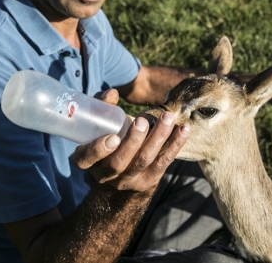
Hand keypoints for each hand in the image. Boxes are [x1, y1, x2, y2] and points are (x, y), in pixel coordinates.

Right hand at [72, 89, 188, 192]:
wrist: (119, 171)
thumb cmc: (105, 136)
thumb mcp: (98, 124)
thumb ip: (102, 107)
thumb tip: (112, 93)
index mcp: (87, 161)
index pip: (88, 159)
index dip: (99, 150)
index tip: (113, 137)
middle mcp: (106, 175)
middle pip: (120, 162)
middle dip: (133, 141)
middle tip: (142, 121)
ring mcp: (128, 180)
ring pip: (144, 160)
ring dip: (158, 138)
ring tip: (167, 118)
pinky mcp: (149, 180)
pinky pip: (163, 163)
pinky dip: (175, 145)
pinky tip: (184, 129)